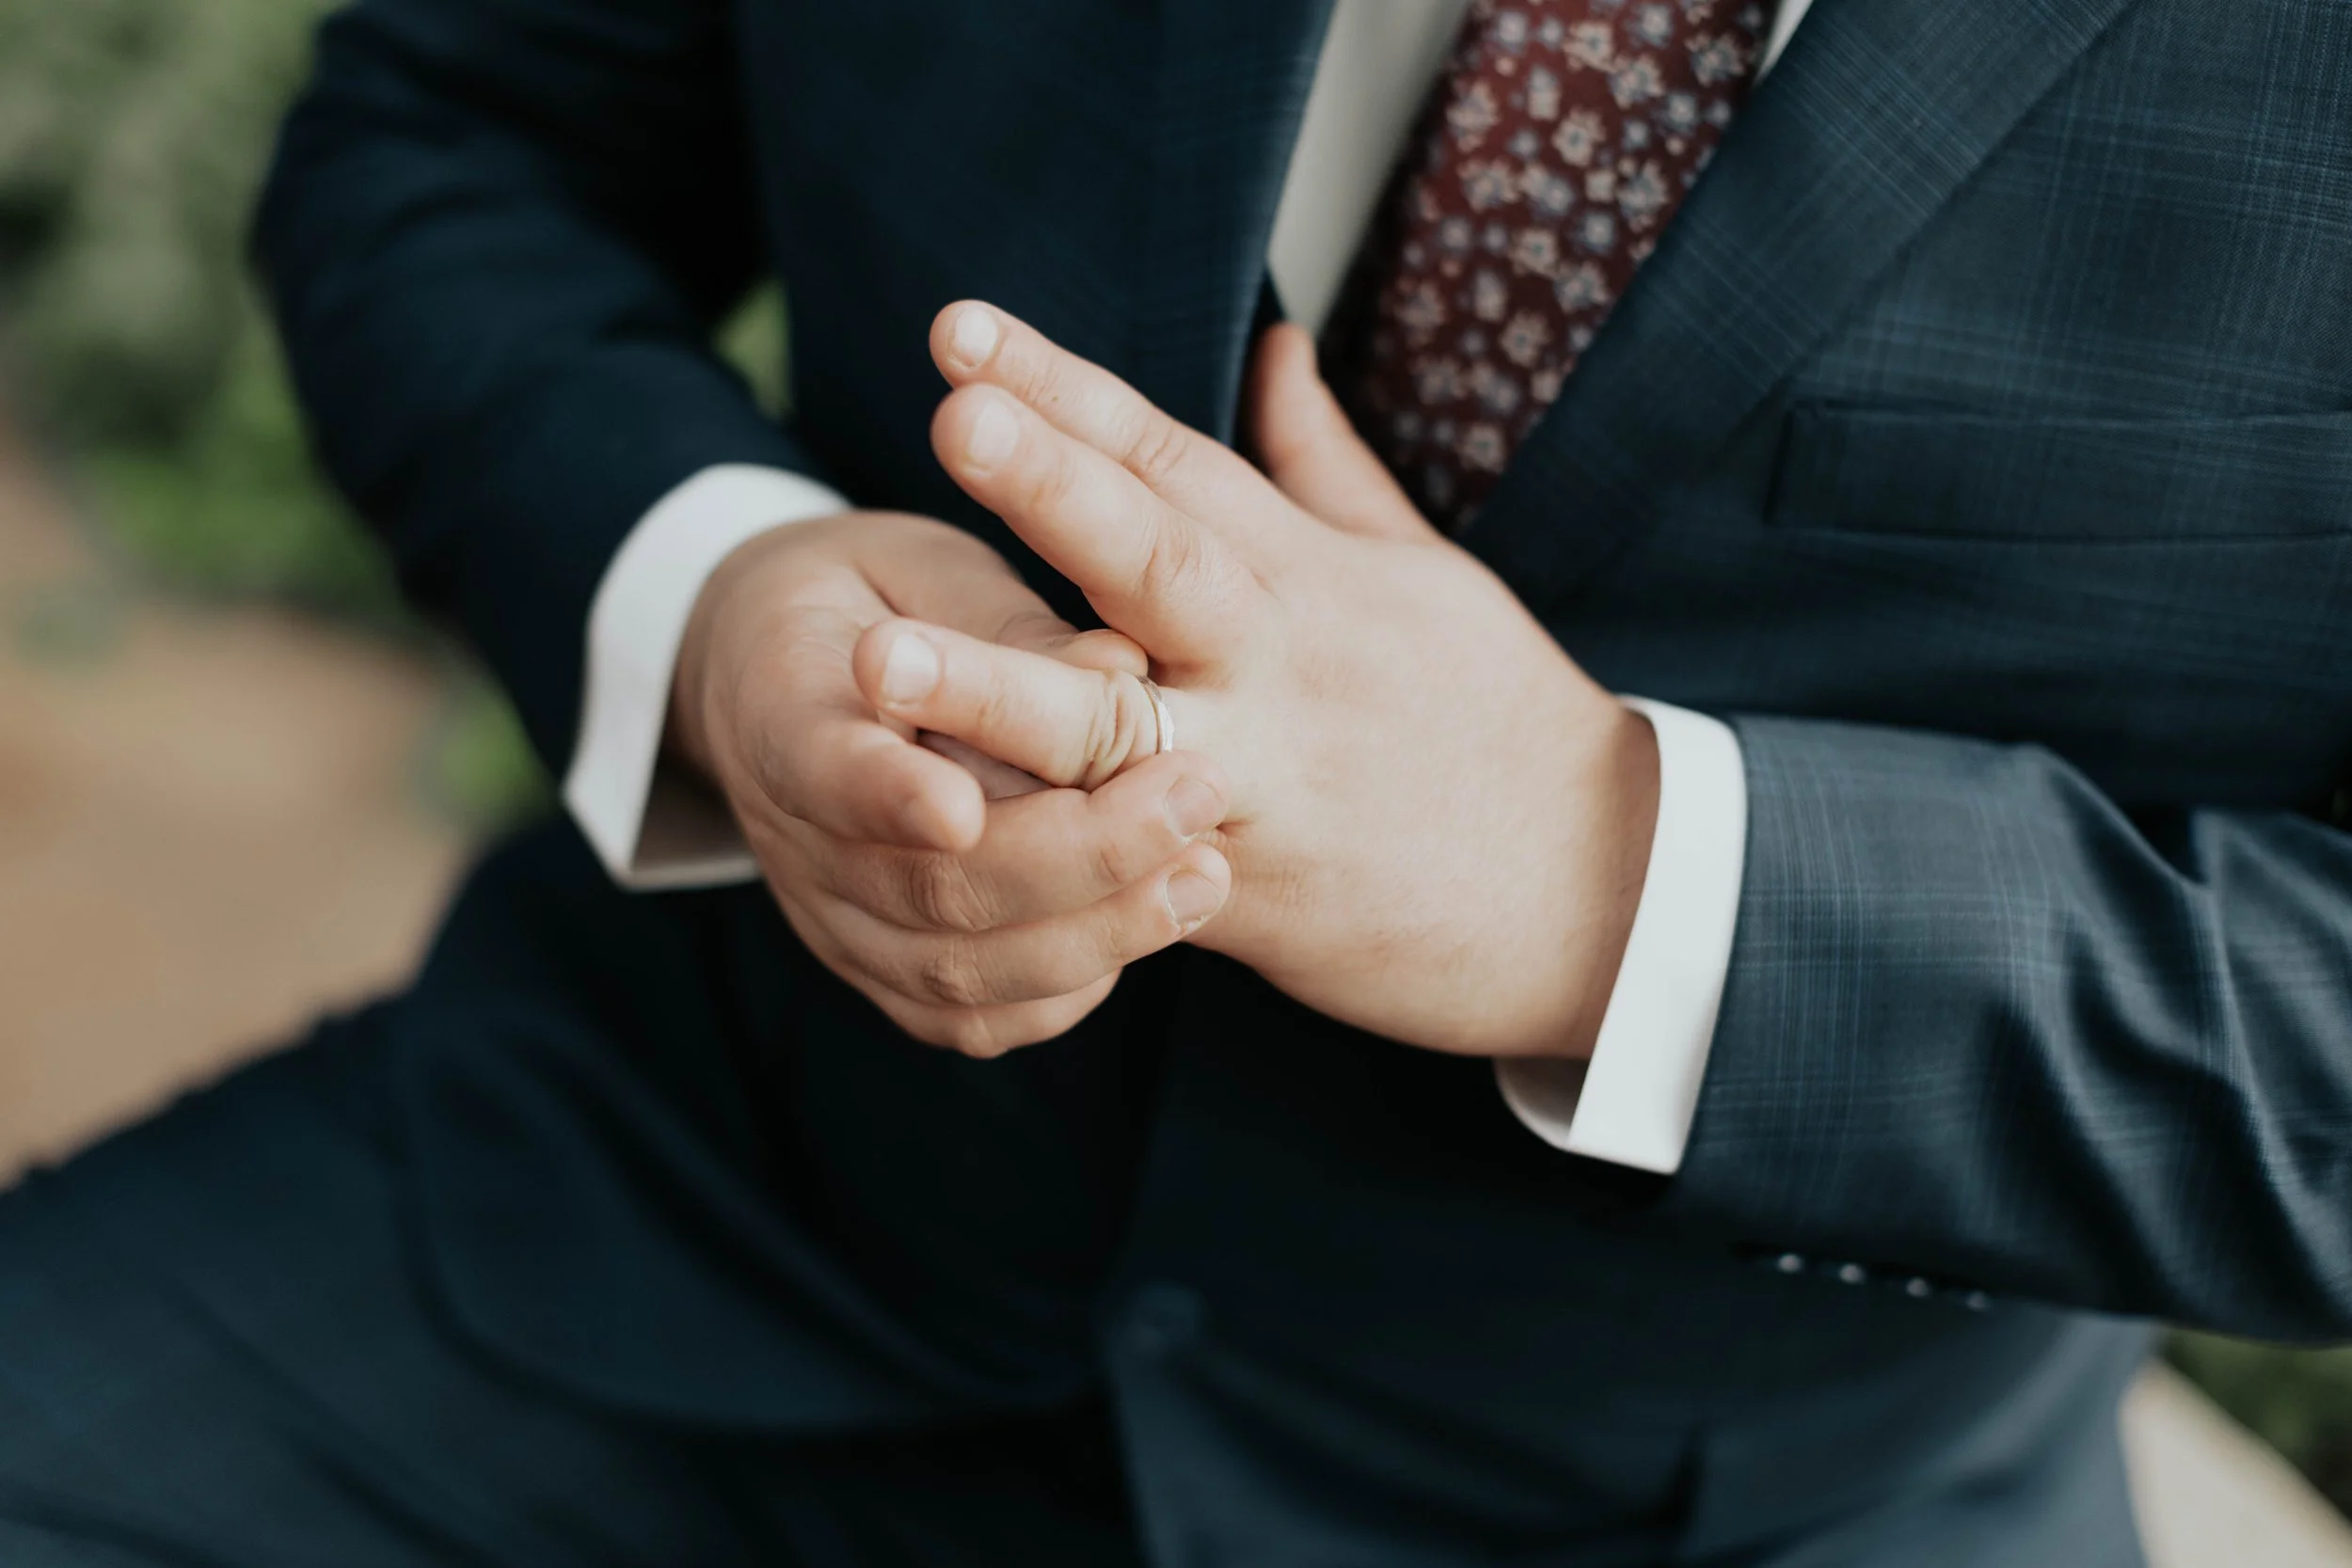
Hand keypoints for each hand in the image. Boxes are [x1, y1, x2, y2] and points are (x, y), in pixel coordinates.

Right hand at [673, 510, 1233, 1055]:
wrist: (790, 676)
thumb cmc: (881, 601)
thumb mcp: (931, 572)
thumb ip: (1015, 632)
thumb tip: (1124, 671)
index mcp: (780, 705)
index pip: (825, 768)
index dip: (890, 798)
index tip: (962, 807)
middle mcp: (794, 837)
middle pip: (928, 887)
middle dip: (1078, 854)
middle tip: (1194, 795)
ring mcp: (834, 920)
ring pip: (958, 970)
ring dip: (1098, 930)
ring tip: (1204, 873)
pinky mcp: (881, 971)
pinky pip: (972, 1016)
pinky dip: (1068, 985)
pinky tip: (1149, 925)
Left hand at [860, 305, 1659, 1058]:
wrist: (1598, 891)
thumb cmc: (1498, 717)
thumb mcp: (1418, 571)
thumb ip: (1321, 464)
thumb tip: (1276, 348)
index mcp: (1309, 572)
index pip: (1174, 456)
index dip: (1069, 388)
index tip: (965, 327)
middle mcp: (1279, 659)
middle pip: (1156, 557)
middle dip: (1051, 486)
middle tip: (954, 414)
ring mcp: (1263, 773)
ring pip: (1116, 727)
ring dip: (996, 691)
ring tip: (883, 653)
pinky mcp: (1246, 888)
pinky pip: (1126, 865)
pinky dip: (1044, 851)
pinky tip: (941, 831)